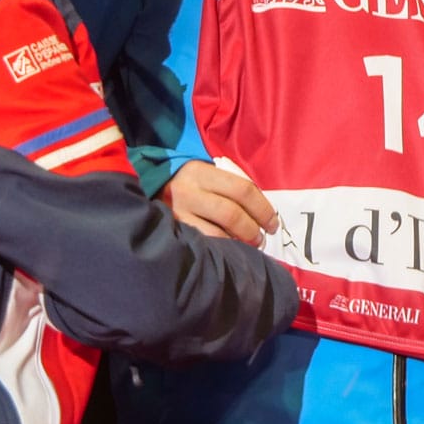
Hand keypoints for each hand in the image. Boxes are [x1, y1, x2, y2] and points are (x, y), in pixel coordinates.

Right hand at [157, 159, 278, 244]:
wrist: (151, 188)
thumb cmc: (190, 183)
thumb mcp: (208, 175)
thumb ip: (231, 189)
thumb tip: (260, 215)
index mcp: (202, 172)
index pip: (242, 190)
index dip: (263, 209)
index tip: (272, 223)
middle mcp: (189, 191)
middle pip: (231, 213)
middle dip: (252, 229)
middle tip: (261, 238)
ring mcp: (179, 213)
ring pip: (217, 233)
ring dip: (238, 243)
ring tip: (248, 246)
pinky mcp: (173, 230)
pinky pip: (203, 244)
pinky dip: (221, 249)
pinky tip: (229, 251)